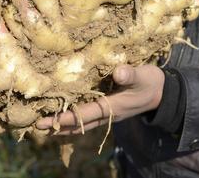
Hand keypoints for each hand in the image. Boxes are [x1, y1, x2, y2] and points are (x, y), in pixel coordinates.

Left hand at [35, 64, 164, 134]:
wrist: (162, 92)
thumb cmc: (150, 82)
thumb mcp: (143, 76)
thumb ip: (130, 75)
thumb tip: (117, 72)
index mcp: (113, 107)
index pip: (85, 115)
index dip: (66, 118)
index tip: (47, 121)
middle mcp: (107, 114)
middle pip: (78, 124)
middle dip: (57, 125)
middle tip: (35, 125)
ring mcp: (107, 114)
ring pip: (81, 123)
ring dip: (63, 125)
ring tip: (43, 124)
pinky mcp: (107, 109)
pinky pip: (86, 118)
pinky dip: (72, 119)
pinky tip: (62, 116)